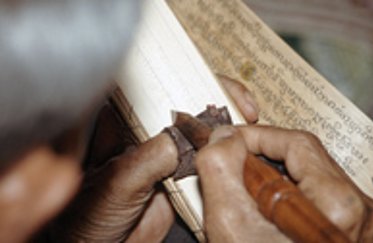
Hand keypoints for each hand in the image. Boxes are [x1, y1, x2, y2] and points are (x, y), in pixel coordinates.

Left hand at [48, 75, 258, 241]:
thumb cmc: (89, 216)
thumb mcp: (118, 182)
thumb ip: (150, 158)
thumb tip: (186, 137)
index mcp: (127, 123)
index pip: (163, 87)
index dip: (194, 79)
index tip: (217, 86)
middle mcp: (151, 134)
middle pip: (191, 104)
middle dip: (220, 100)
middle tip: (244, 107)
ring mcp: (170, 156)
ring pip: (204, 133)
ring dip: (227, 129)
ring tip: (249, 129)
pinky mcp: (184, 180)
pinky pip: (210, 163)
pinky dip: (226, 158)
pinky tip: (241, 154)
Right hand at [195, 125, 372, 241]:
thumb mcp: (230, 225)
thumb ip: (221, 169)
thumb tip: (223, 136)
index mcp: (338, 209)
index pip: (297, 144)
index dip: (256, 136)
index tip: (229, 140)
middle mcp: (361, 214)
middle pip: (308, 160)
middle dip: (264, 157)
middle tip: (232, 163)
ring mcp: (363, 226)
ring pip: (312, 177)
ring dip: (275, 176)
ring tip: (245, 191)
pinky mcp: (356, 233)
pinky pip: (320, 197)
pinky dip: (290, 195)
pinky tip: (267, 209)